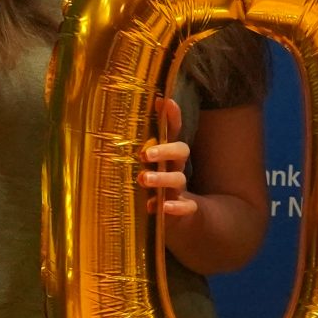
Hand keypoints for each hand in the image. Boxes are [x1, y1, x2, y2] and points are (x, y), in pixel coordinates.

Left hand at [140, 96, 197, 219]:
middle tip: (144, 154)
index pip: (173, 132)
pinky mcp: (184, 209)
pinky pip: (187, 207)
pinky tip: (159, 207)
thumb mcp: (149, 165)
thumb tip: (129, 118)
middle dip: (165, 150)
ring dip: (162, 178)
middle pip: (181, 151)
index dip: (172, 117)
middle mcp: (176, 168)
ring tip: (143, 179)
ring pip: (179, 179)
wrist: (180, 216)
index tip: (165, 101)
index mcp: (168, 156)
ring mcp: (181, 189)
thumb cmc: (157, 185)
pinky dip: (176, 207)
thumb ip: (141, 146)